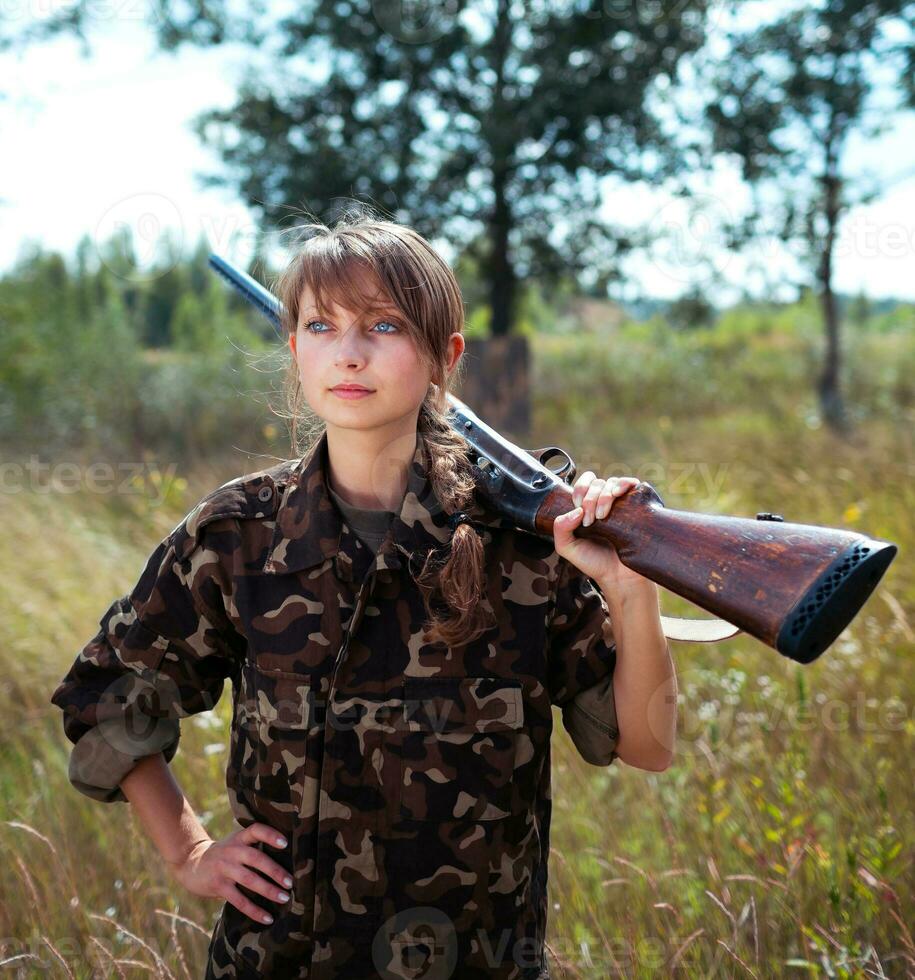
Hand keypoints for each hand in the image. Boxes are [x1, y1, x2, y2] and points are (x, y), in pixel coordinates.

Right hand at [168, 824, 293, 925]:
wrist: (191, 863)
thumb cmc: (223, 854)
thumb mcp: (235, 843)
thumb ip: (252, 847)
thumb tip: (285, 862)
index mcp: (239, 838)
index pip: (256, 830)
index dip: (270, 835)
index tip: (285, 843)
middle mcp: (232, 851)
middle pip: (256, 858)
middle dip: (275, 871)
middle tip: (291, 882)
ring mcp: (224, 868)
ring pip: (249, 880)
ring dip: (268, 890)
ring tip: (284, 898)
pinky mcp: (218, 886)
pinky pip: (239, 900)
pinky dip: (254, 910)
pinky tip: (267, 918)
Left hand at [553, 471, 651, 588]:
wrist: (619, 577)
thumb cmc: (594, 562)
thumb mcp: (567, 547)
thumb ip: (560, 528)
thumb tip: (576, 510)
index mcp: (587, 507)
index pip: (583, 484)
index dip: (579, 490)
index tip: (578, 509)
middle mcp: (604, 502)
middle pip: (596, 483)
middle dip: (590, 499)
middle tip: (590, 521)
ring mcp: (621, 503)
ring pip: (611, 483)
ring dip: (604, 496)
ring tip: (603, 517)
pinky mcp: (636, 505)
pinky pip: (631, 484)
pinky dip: (624, 483)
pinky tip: (619, 494)